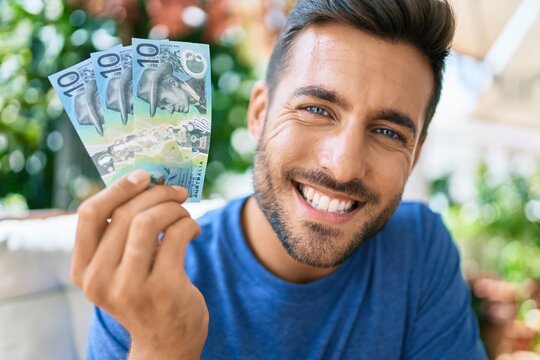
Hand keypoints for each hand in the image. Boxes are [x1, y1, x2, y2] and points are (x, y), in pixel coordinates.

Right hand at [71, 170, 207, 358]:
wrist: (166, 343)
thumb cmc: (143, 294)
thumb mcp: (117, 271)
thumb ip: (118, 236)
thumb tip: (143, 183)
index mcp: (83, 271)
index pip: (89, 215)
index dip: (117, 188)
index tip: (143, 176)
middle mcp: (100, 280)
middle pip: (125, 214)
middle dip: (157, 194)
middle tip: (176, 191)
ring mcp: (131, 287)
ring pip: (150, 221)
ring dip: (173, 208)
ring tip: (184, 212)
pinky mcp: (164, 288)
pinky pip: (178, 235)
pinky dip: (189, 224)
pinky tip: (193, 230)